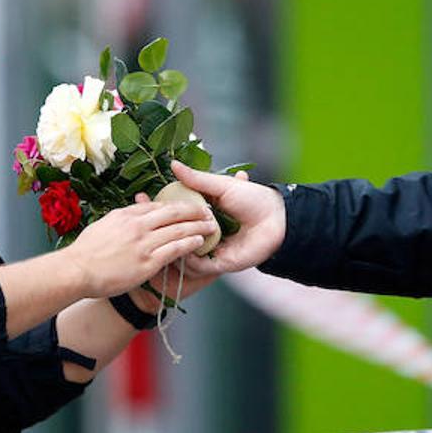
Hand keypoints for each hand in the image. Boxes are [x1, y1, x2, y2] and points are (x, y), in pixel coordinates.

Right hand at [66, 200, 217, 298]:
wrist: (76, 270)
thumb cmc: (86, 252)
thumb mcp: (104, 225)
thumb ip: (123, 218)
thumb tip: (135, 211)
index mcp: (127, 215)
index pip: (157, 205)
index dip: (176, 204)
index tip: (189, 204)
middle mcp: (137, 225)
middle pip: (173, 212)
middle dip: (194, 210)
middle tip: (208, 209)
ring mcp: (143, 243)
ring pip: (178, 229)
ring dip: (197, 226)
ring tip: (211, 225)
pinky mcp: (147, 262)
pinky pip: (174, 249)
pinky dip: (190, 243)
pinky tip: (200, 242)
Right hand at [170, 161, 285, 274]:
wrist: (277, 219)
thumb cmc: (253, 199)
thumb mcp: (221, 185)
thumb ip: (196, 179)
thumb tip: (173, 164)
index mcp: (204, 214)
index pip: (178, 217)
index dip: (166, 214)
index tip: (155, 207)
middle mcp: (206, 232)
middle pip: (178, 237)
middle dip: (167, 233)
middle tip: (160, 225)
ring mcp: (212, 249)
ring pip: (184, 255)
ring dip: (178, 247)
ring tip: (176, 237)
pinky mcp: (220, 264)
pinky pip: (198, 267)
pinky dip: (191, 261)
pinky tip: (189, 249)